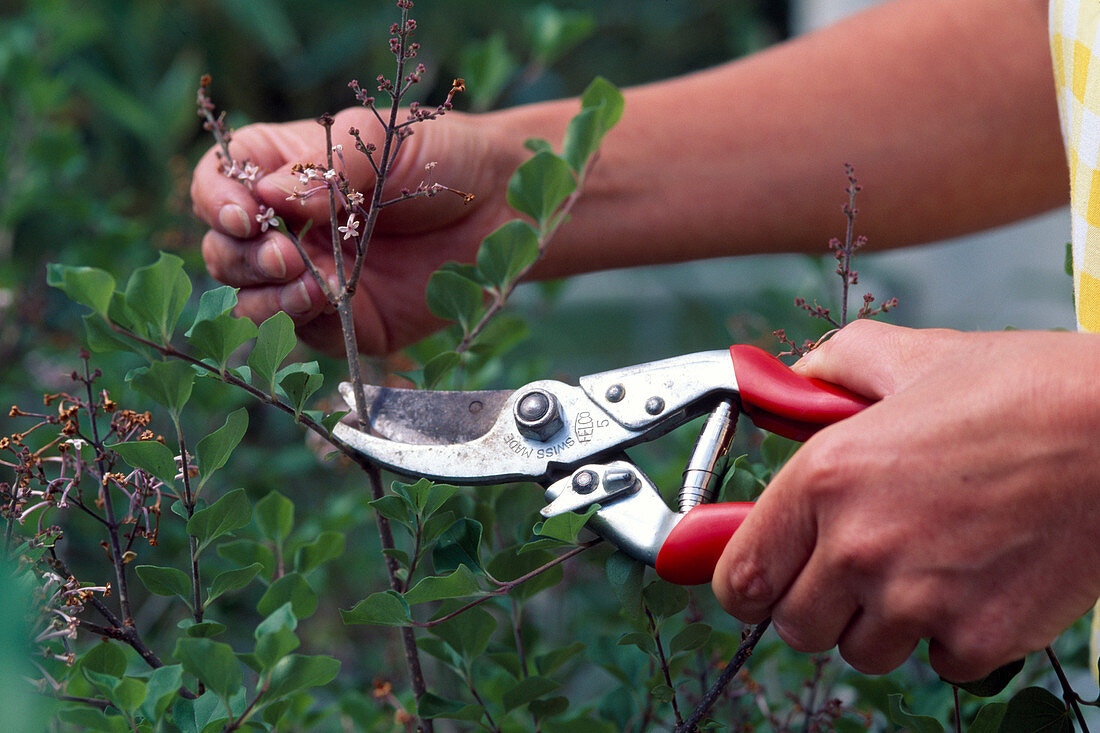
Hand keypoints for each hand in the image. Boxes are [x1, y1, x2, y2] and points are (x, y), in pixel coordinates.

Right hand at [190, 107, 521, 354]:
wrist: (502, 207)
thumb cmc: (443, 157)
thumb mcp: (383, 142)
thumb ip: (329, 167)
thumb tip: (272, 195)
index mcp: (286, 170)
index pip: (219, 183)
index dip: (217, 199)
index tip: (245, 213)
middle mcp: (291, 225)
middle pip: (223, 247)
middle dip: (240, 255)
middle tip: (285, 253)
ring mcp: (315, 274)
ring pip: (249, 295)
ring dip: (260, 293)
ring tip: (304, 282)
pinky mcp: (346, 317)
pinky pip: (300, 330)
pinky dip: (296, 319)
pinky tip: (322, 300)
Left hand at [713, 320, 1099, 680]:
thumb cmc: (1024, 390)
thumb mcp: (911, 359)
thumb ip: (830, 369)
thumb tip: (786, 381)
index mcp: (826, 478)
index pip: (740, 577)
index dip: (743, 582)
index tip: (757, 579)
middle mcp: (860, 546)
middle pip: (795, 627)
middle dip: (817, 603)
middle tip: (854, 566)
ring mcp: (920, 599)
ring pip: (863, 651)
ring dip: (883, 622)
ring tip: (927, 563)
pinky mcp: (982, 637)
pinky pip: (939, 662)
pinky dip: (953, 634)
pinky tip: (978, 579)